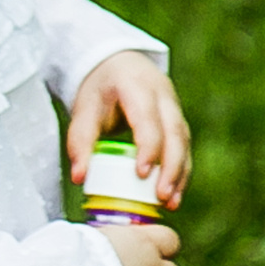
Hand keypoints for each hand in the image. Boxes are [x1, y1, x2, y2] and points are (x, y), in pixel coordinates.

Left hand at [67, 51, 191, 207]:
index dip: (148, 145)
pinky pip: (184, 145)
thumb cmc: (100, 88)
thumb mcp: (85, 107)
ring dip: (179, 172)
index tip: (141, 174)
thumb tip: (79, 177)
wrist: (118, 63)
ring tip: (170, 202)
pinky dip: (181, 170)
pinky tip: (174, 194)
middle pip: (174, 130)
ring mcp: (173, 105)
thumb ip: (81, 140)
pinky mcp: (177, 119)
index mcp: (136, 85)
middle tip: (162, 196)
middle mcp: (162, 93)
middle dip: (171, 166)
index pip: (147, 116)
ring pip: (183, 139)